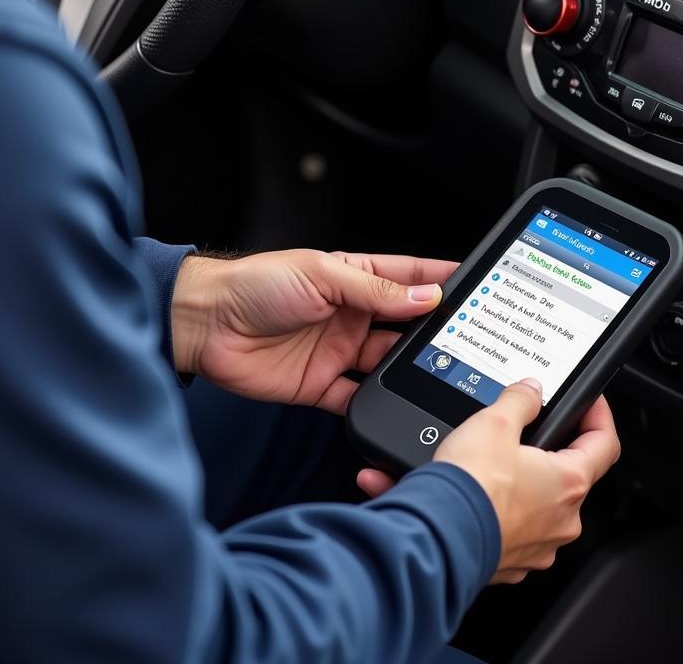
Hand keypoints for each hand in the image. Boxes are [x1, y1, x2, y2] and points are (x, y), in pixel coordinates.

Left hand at [170, 250, 456, 413]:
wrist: (206, 324)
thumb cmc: (256, 284)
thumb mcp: (323, 276)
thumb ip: (376, 290)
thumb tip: (426, 296)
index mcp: (354, 278)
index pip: (409, 278)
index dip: (441, 281)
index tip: (476, 286)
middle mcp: (351, 314)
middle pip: (404, 325)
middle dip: (433, 331)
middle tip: (467, 340)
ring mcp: (338, 351)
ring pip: (387, 364)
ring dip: (407, 369)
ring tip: (438, 375)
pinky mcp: (320, 384)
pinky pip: (356, 399)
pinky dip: (374, 404)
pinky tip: (392, 406)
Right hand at [359, 386, 619, 583]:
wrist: (438, 536)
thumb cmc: (471, 486)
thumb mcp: (494, 422)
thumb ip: (520, 400)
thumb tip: (531, 391)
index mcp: (568, 482)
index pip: (605, 443)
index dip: (599, 416)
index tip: (590, 404)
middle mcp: (563, 520)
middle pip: (571, 475)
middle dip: (551, 453)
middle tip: (526, 435)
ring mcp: (540, 545)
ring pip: (543, 506)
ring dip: (526, 487)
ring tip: (494, 468)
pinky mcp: (515, 562)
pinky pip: (518, 531)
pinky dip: (504, 513)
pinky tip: (482, 498)